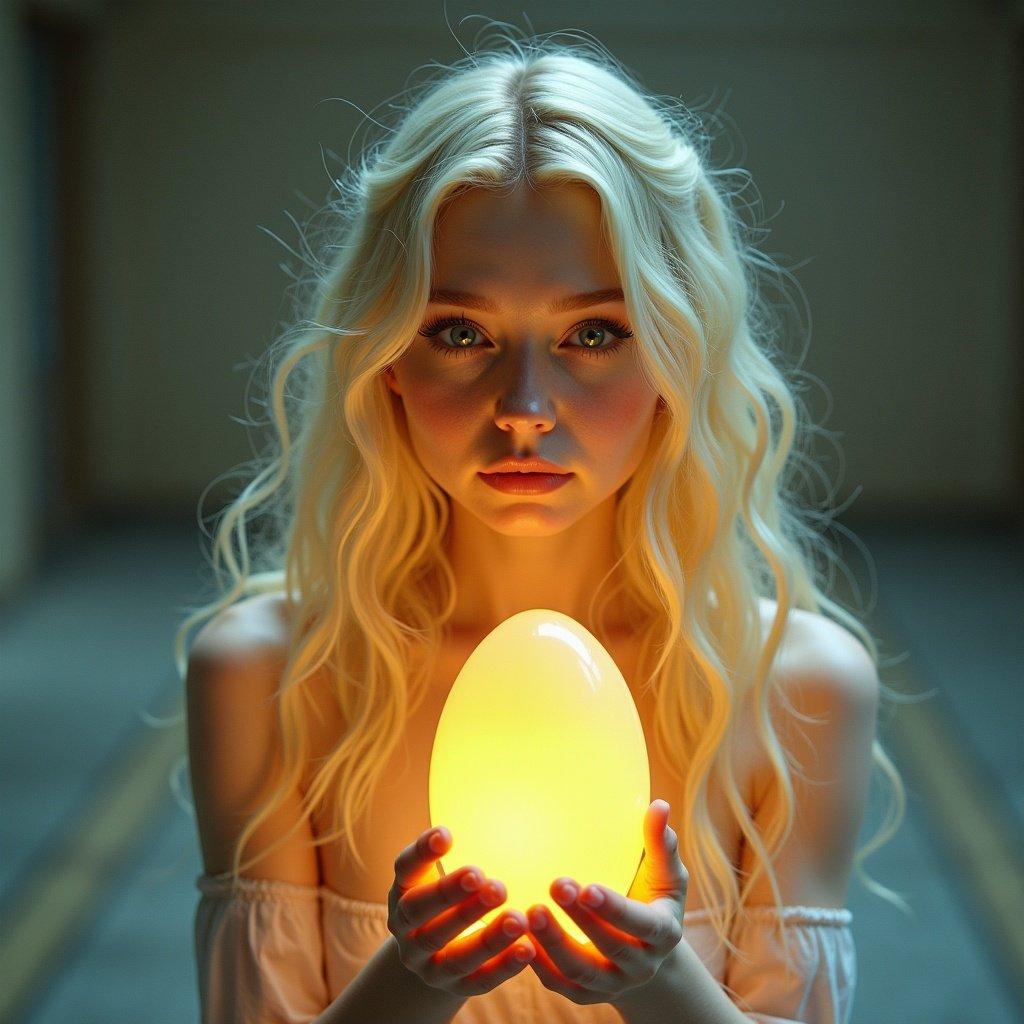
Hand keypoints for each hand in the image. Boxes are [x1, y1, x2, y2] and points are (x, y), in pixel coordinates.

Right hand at [388, 823, 536, 996]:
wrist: (431, 956)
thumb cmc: (444, 898)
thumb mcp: (438, 872)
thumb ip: (452, 849)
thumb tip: (485, 812)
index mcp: (402, 893)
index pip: (405, 870)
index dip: (422, 853)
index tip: (447, 834)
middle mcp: (407, 932)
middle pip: (422, 916)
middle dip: (452, 896)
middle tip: (485, 878)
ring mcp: (428, 965)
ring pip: (453, 955)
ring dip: (487, 936)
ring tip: (518, 917)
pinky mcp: (454, 988)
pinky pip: (478, 981)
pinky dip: (503, 966)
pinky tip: (528, 948)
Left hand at [524, 799, 687, 1004]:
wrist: (647, 952)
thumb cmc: (654, 897)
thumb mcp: (665, 874)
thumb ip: (661, 844)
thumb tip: (659, 805)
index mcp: (662, 933)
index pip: (641, 924)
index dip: (614, 909)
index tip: (587, 887)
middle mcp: (639, 965)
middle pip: (609, 948)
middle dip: (581, 920)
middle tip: (554, 885)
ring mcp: (612, 983)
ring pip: (580, 973)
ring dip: (553, 944)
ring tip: (529, 911)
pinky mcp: (585, 994)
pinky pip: (559, 985)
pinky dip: (538, 965)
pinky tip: (517, 937)